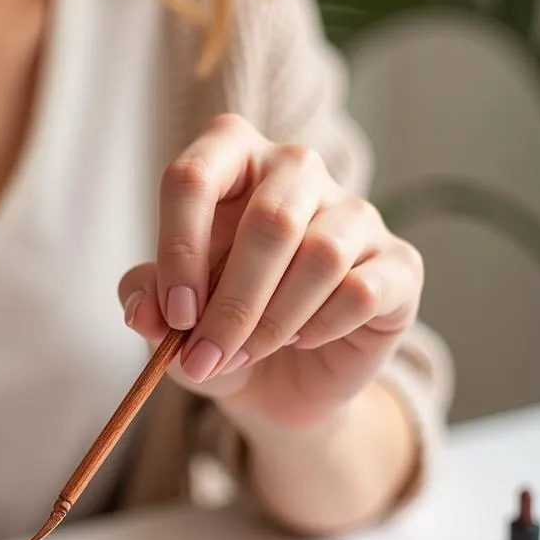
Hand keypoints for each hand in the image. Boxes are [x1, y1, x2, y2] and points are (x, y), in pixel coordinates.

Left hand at [119, 114, 422, 428]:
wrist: (280, 379)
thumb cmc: (218, 326)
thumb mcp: (167, 319)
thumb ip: (145, 299)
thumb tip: (142, 308)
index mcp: (231, 159)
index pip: (194, 177)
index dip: (178, 251)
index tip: (175, 316)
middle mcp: (297, 169)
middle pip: (269, 221)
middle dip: (231, 305)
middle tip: (206, 356)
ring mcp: (355, 212)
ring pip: (321, 256)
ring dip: (273, 322)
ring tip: (246, 353)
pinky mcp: (397, 263)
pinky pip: (362, 291)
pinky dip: (321, 327)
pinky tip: (301, 339)